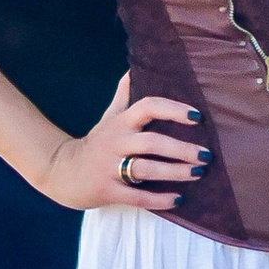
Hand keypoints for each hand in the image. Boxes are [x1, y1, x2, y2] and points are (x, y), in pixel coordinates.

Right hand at [40, 73, 211, 215]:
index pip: (148, 107)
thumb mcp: (109, 117)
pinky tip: (179, 199)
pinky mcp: (107, 190)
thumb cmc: (96, 143)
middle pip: (152, 142)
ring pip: (146, 168)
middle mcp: (116, 142)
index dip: (173, 109)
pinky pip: (137, 196)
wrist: (61, 171)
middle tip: (207, 155)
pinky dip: (159, 199)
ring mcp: (110, 167)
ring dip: (175, 172)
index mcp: (121, 122)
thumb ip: (124, 95)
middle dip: (182, 148)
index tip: (197, 117)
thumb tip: (133, 69)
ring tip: (199, 173)